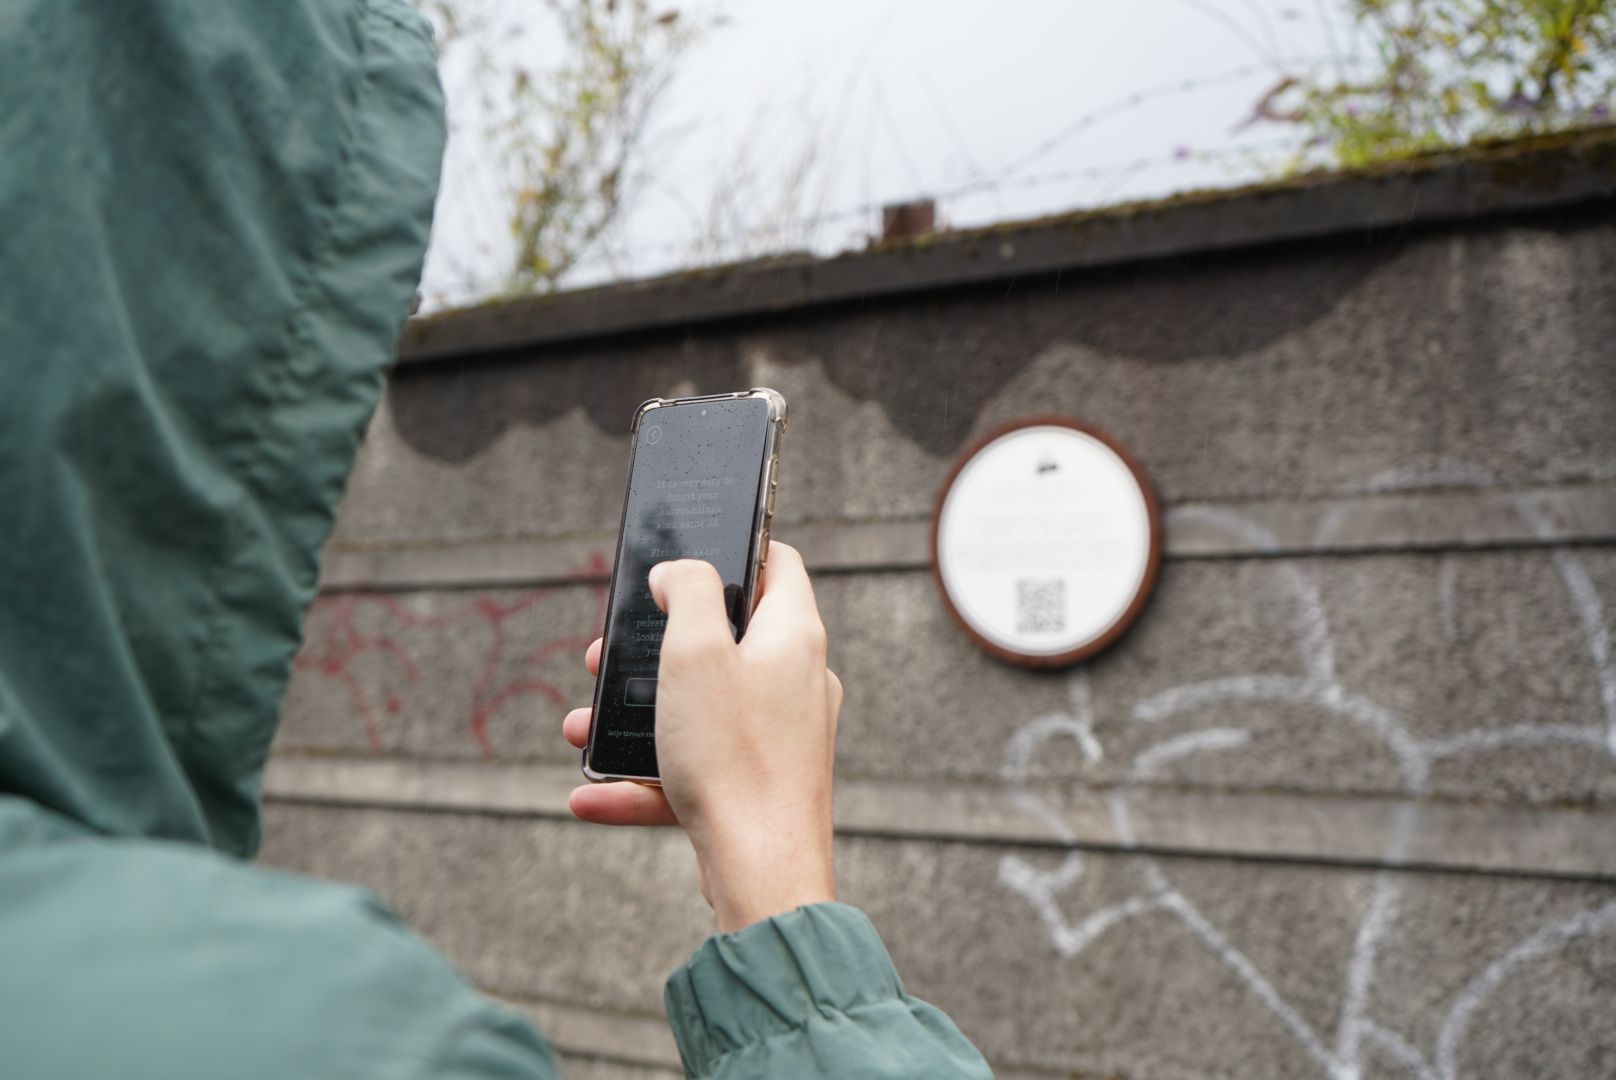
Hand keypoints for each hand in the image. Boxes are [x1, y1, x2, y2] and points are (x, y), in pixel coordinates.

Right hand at [562, 542, 842, 931]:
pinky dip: (643, 776)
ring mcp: (780, 737)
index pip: (778, 563)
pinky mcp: (759, 785)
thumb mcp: (696, 651)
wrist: (763, 873)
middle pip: (723, 639)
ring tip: (582, 728)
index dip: (732, 549)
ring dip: (635, 716)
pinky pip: (695, 768)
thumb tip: (678, 569)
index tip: (684, 557)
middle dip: (655, 647)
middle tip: (607, 656)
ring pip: (698, 709)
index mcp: (794, 636)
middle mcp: (797, 681)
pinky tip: (590, 794)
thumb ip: (688, 591)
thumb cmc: (734, 757)